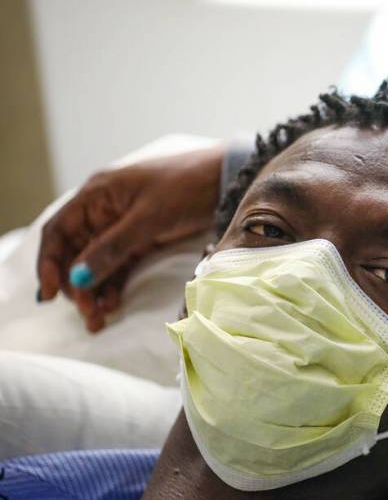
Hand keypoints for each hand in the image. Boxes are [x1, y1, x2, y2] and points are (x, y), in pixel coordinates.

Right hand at [36, 144, 225, 331]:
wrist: (227, 179)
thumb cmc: (187, 187)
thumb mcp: (148, 218)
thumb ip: (112, 247)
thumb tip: (78, 277)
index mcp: (97, 195)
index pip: (58, 232)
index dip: (48, 264)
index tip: (49, 295)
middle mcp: (103, 210)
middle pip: (75, 252)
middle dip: (76, 285)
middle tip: (87, 314)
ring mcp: (123, 225)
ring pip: (96, 262)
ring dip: (93, 290)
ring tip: (98, 319)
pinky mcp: (143, 237)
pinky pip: (119, 264)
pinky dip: (113, 284)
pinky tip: (112, 305)